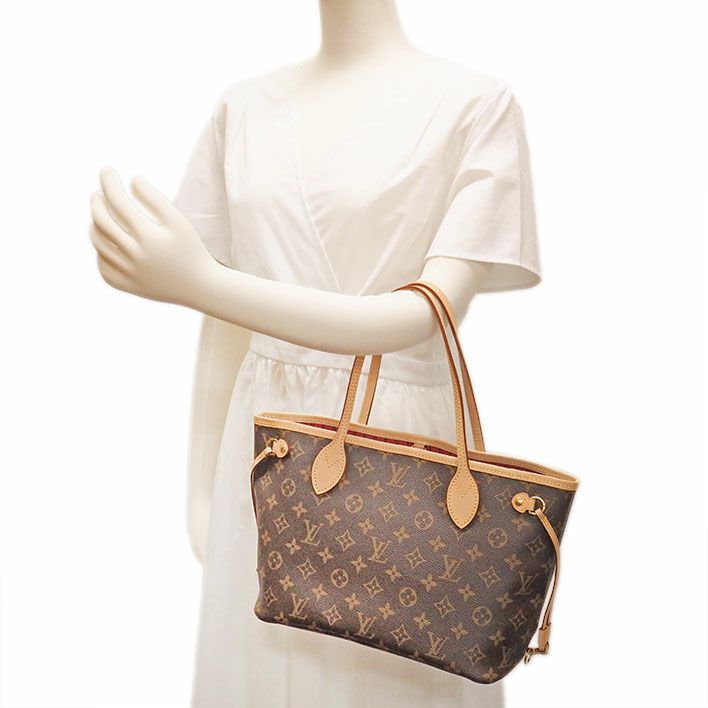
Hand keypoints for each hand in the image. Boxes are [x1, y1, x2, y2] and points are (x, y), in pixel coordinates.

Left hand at [89, 167, 215, 305]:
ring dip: (95, 225)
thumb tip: (132, 180)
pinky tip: (108, 242)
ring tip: (101, 215)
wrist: (199, 287)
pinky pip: (103, 266)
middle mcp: (135, 256)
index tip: (106, 171)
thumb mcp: (179, 221)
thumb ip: (155, 199)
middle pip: (102, 222)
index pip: (118, 202)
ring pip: (99, 244)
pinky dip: (101, 252)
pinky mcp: (126, 286)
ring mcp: (128, 273)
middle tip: (98, 194)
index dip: (109, 183)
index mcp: (149, 237)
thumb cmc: (191, 249)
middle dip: (96, 203)